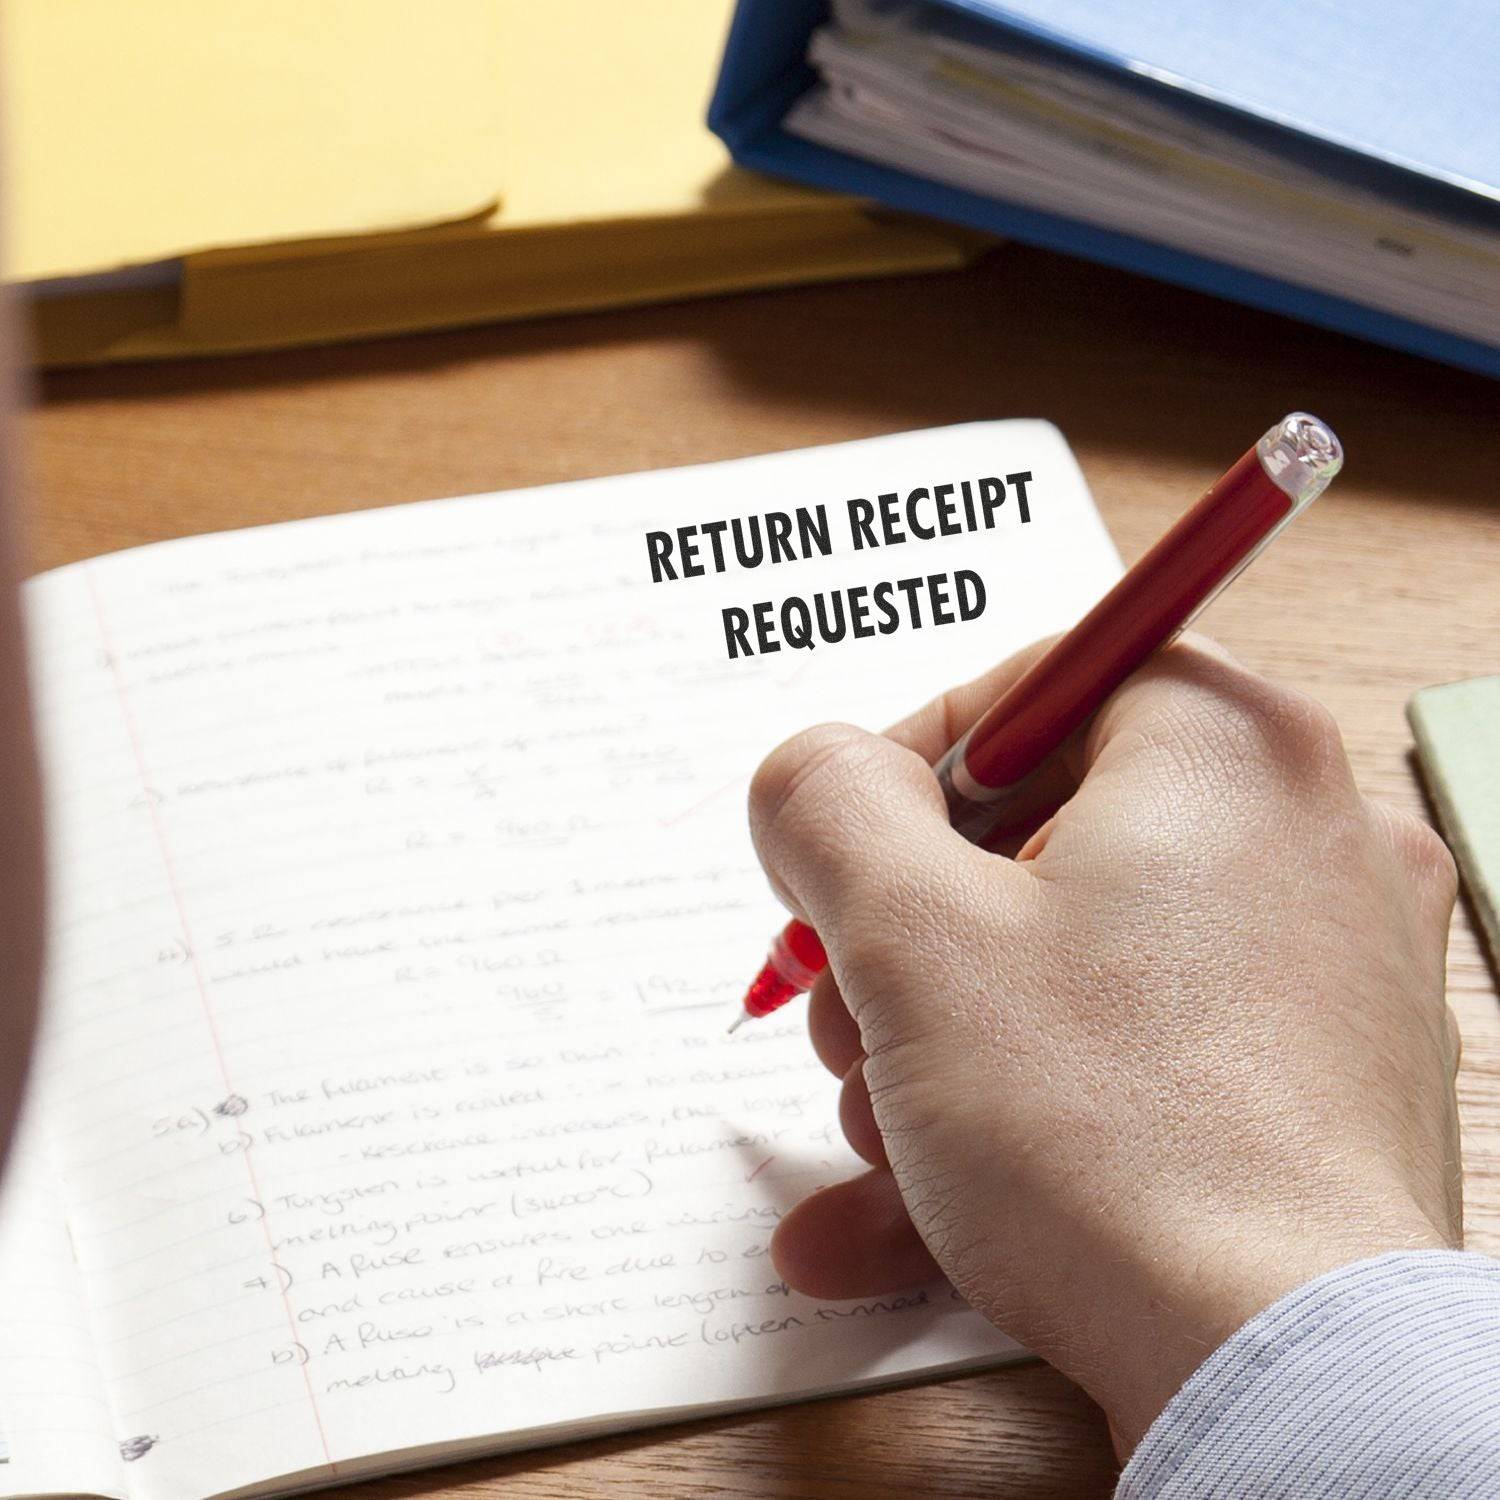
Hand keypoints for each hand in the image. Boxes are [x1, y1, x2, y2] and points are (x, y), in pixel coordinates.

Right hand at [748, 636, 1461, 1454]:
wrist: (1283, 1373)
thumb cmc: (1113, 1134)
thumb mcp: (907, 935)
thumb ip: (824, 804)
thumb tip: (814, 776)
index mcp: (1225, 748)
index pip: (1028, 690)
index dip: (899, 773)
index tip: (834, 866)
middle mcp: (1299, 835)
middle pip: (1039, 840)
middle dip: (904, 940)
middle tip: (844, 1013)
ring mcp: (1320, 967)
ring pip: (1073, 968)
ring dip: (938, 1046)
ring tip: (875, 1135)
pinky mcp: (1313, 1082)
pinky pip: (1130, 1064)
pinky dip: (1016, 1118)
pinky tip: (893, 1217)